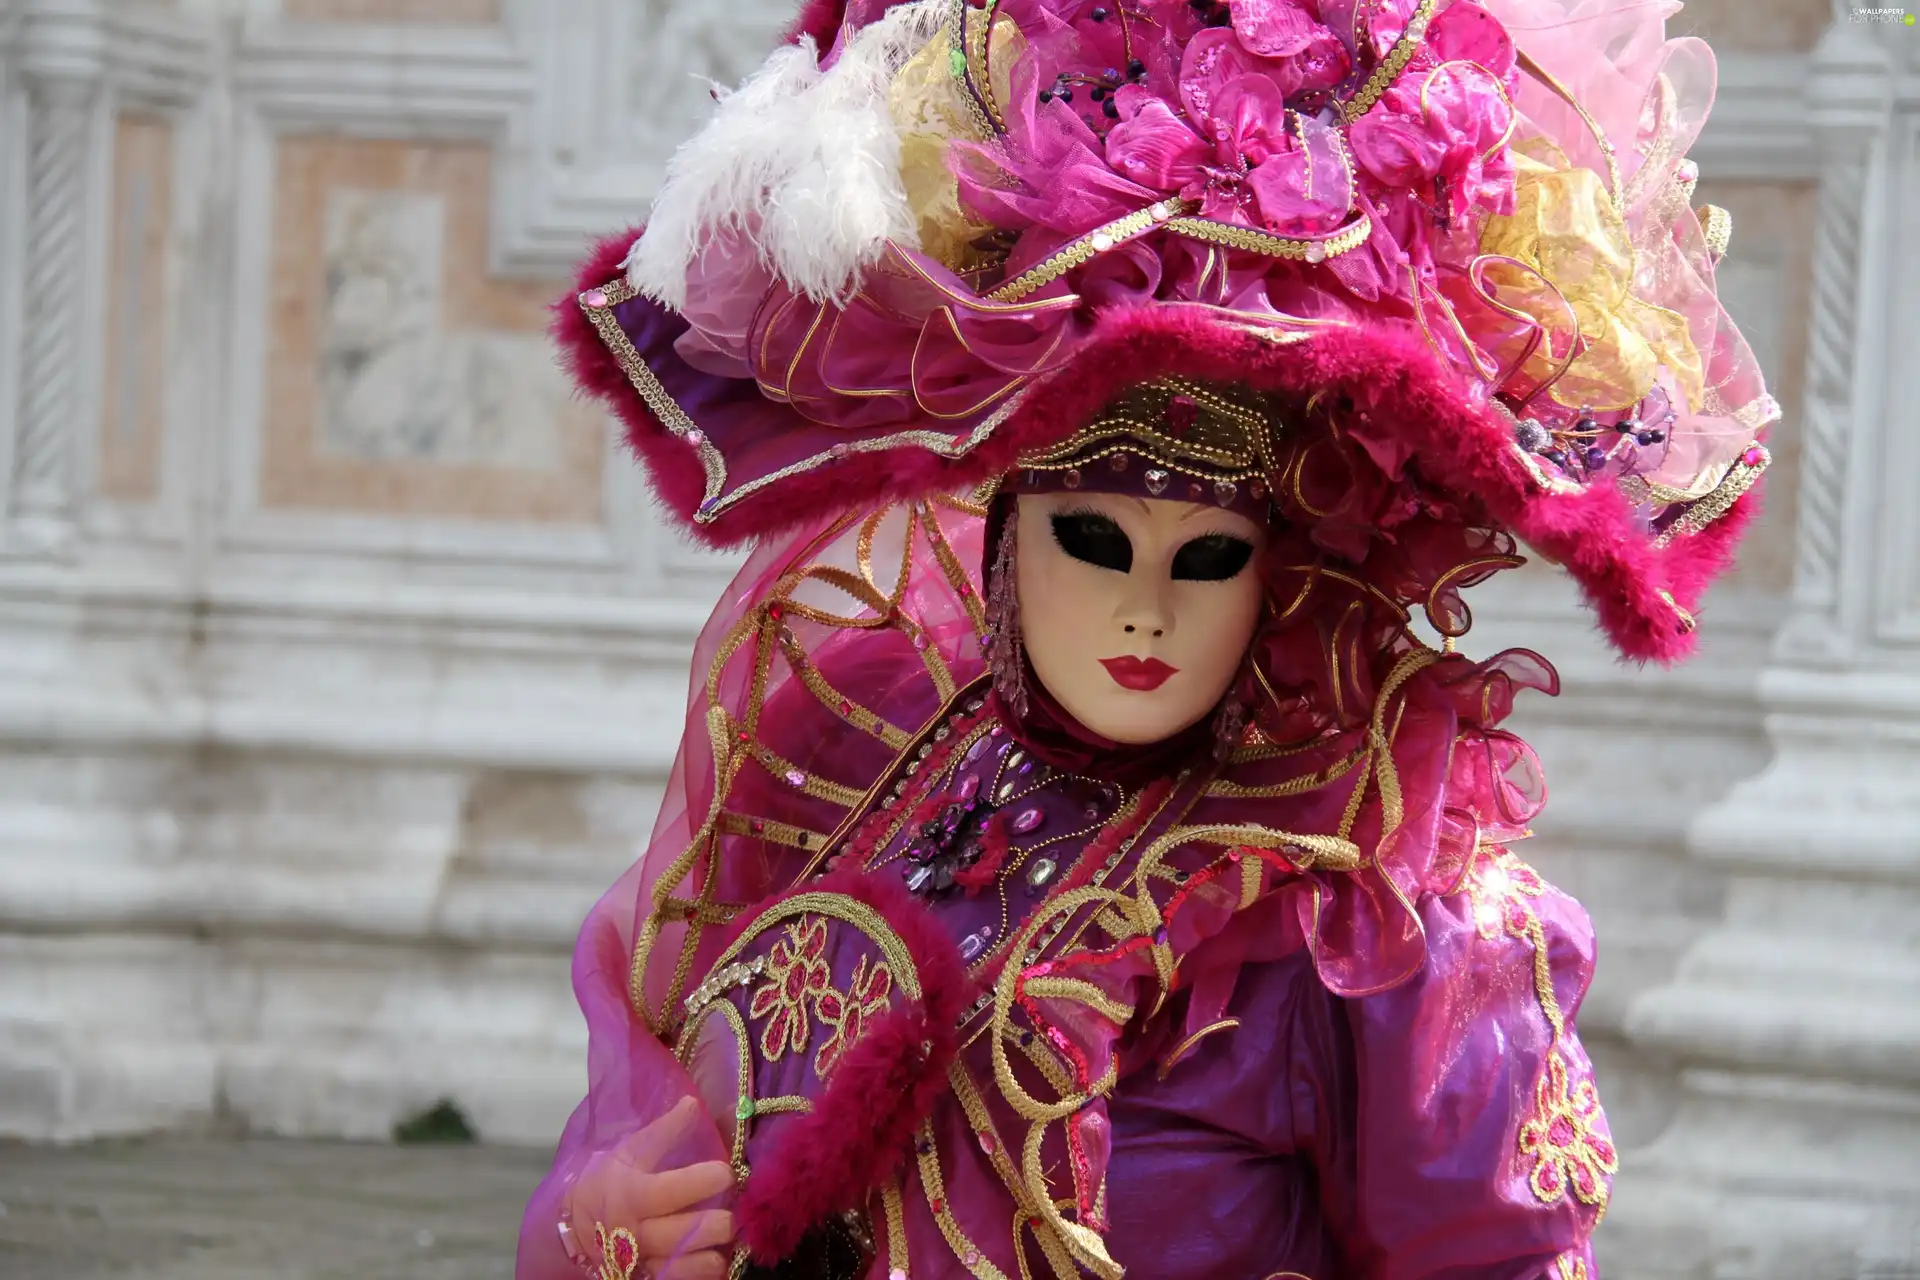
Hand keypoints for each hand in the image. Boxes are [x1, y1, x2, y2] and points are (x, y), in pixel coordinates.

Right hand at [561, 1097, 736, 1278]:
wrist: (572, 1229)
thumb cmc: (605, 1183)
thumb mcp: (626, 1153)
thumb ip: (662, 1131)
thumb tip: (692, 1103)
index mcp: (631, 1195)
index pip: (670, 1191)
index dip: (702, 1182)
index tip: (727, 1172)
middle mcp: (636, 1234)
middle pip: (684, 1235)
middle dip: (718, 1224)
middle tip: (735, 1211)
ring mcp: (642, 1262)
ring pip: (685, 1266)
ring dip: (714, 1255)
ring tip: (730, 1238)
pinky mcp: (647, 1279)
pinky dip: (702, 1273)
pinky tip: (717, 1260)